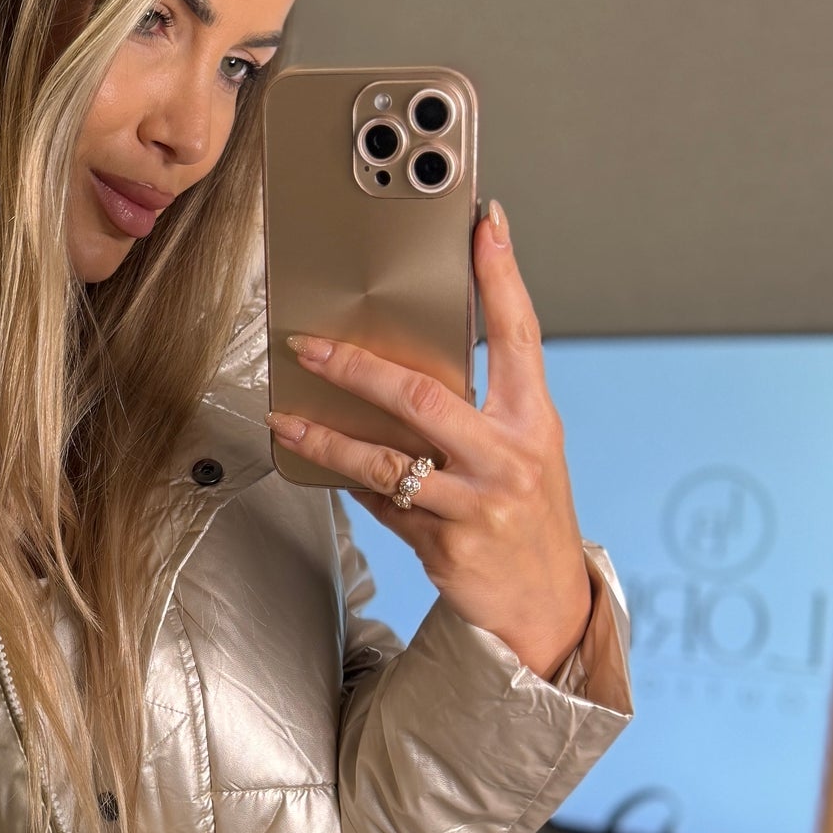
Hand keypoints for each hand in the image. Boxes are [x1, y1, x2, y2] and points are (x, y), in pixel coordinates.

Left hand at [266, 199, 592, 679]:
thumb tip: (405, 367)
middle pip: (423, 397)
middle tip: (310, 347)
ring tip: (286, 420)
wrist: (546, 607)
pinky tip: (325, 466)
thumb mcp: (522, 452)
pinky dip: (352, 483)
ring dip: (325, 437)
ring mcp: (474, 504)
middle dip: (357, 367)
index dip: (502, 276)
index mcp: (532, 421)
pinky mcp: (443, 544)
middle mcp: (508, 458)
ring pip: (384, 461)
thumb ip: (480, 410)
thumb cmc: (527, 516)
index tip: (484, 225)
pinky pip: (381, 503)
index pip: (519, 333)